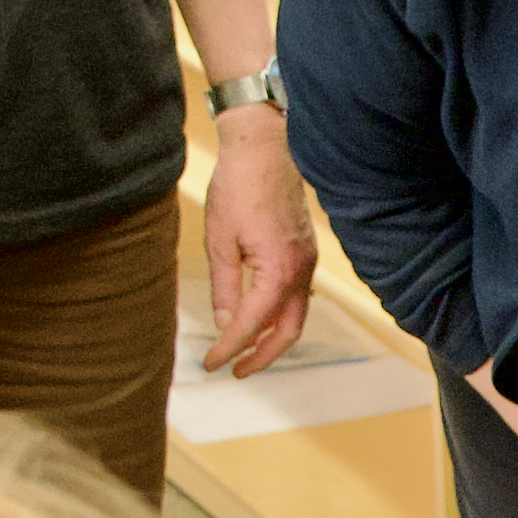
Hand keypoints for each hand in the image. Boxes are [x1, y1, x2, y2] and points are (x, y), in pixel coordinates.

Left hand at [199, 120, 316, 376]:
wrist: (265, 148)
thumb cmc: (239, 186)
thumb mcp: (220, 240)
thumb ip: (225, 287)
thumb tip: (225, 323)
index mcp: (278, 270)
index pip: (252, 324)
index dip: (230, 348)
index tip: (211, 363)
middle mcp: (300, 271)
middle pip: (287, 332)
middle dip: (261, 356)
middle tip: (234, 370)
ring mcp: (307, 261)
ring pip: (295, 316)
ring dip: (271, 338)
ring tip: (244, 349)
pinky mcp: (304, 252)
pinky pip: (296, 295)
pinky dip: (278, 314)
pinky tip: (258, 316)